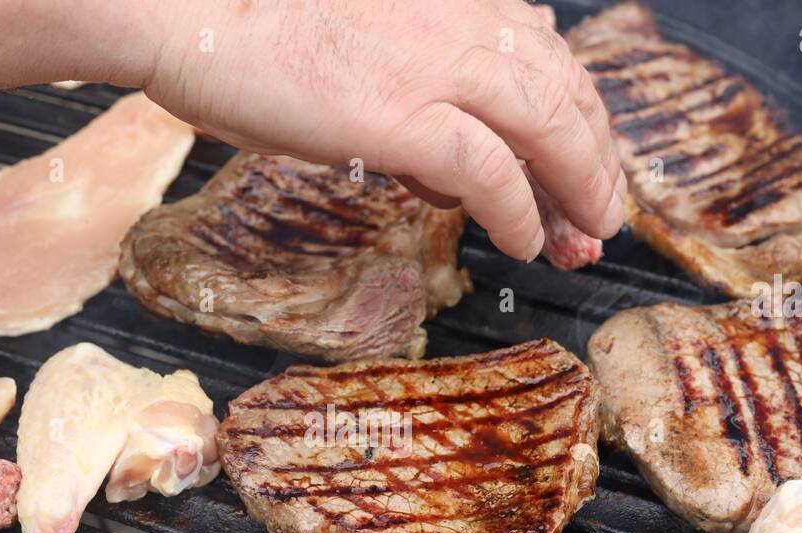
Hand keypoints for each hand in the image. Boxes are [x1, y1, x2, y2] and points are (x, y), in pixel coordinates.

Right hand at [121, 0, 624, 260]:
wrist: (195, 17)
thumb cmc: (260, 37)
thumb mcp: (364, 50)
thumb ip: (421, 87)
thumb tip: (453, 164)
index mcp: (451, 5)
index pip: (545, 59)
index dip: (579, 118)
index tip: (590, 165)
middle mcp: (458, 23)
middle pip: (562, 90)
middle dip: (596, 158)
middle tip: (606, 214)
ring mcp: (433, 65)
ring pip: (546, 124)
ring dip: (578, 186)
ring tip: (586, 235)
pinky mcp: (403, 113)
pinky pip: (488, 170)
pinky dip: (518, 209)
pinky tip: (526, 240)